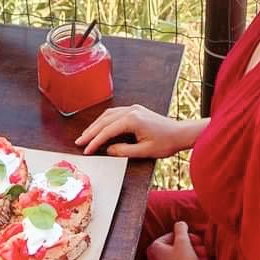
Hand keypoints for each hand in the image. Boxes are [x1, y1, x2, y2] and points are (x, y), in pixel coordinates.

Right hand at [76, 104, 192, 157]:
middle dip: (90, 131)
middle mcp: (131, 110)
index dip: (95, 141)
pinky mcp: (135, 110)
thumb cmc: (166, 142)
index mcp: (132, 119)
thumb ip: (124, 151)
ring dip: (96, 125)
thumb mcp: (144, 151)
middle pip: (104, 120)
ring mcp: (133, 108)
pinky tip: (99, 127)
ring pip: (108, 115)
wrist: (180, 133)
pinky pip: (115, 113)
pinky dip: (104, 121)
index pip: (107, 131)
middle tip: (79, 142)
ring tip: (86, 136)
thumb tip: (108, 150)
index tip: (86, 149)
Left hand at [146, 221, 208, 259]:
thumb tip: (180, 224)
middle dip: (190, 248)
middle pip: (174, 249)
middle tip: (201, 249)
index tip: (195, 240)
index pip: (170, 237)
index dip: (185, 237)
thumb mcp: (183, 241)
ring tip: (203, 259)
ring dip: (191, 257)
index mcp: (153, 249)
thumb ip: (180, 228)